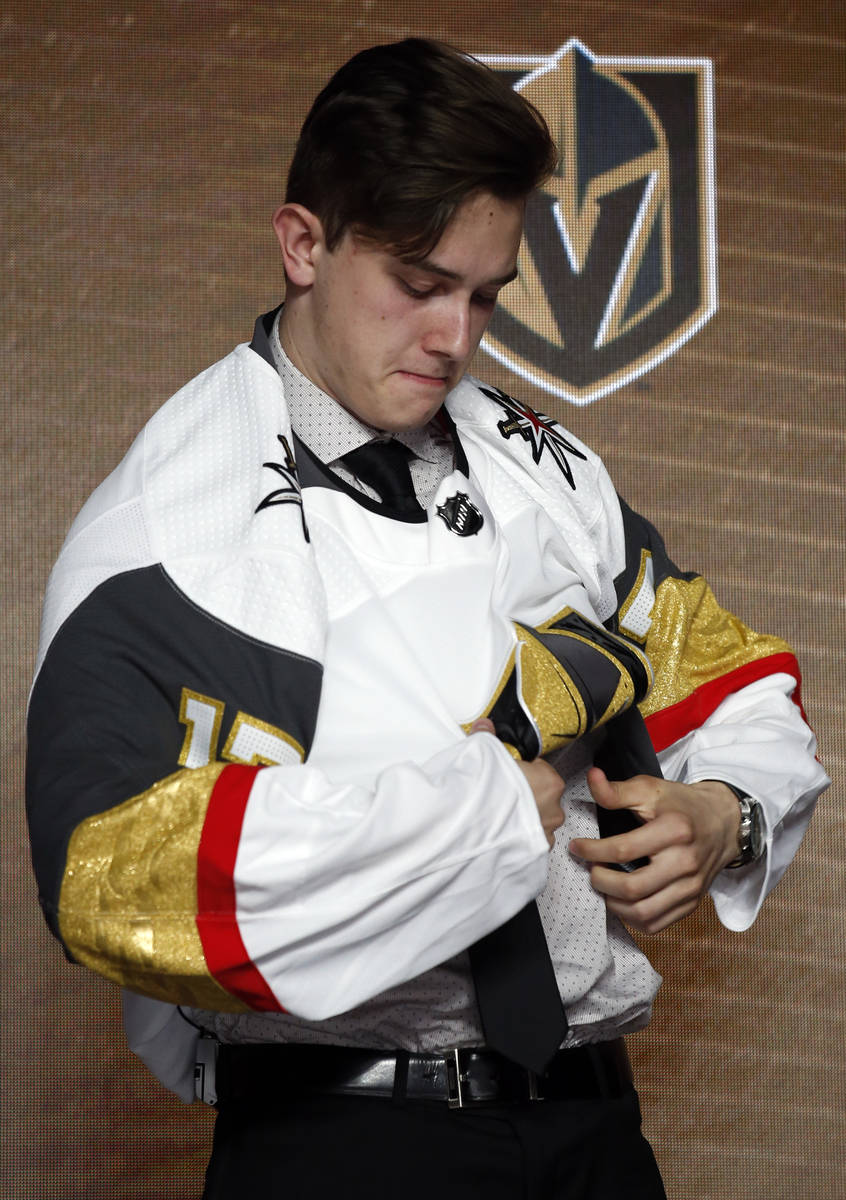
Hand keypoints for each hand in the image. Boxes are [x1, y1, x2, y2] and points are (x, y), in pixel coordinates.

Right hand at [470, 718, 564, 848]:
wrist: (465, 829)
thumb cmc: (481, 794)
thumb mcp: (484, 754)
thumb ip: (488, 738)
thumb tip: (485, 726)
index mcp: (549, 782)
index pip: (543, 770)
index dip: (525, 770)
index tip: (509, 773)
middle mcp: (553, 809)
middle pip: (544, 796)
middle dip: (526, 794)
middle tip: (502, 793)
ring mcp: (545, 833)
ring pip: (539, 820)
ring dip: (525, 817)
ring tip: (500, 814)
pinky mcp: (534, 852)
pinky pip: (532, 840)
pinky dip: (520, 837)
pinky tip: (503, 831)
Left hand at [568, 767, 740, 932]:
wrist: (722, 822)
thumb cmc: (681, 805)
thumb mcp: (650, 789)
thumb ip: (617, 790)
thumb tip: (592, 778)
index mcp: (675, 830)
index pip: (624, 849)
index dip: (593, 851)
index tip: (577, 847)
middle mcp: (686, 862)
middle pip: (632, 887)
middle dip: (600, 881)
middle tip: (590, 870)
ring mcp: (691, 887)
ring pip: (643, 912)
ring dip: (613, 904)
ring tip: (602, 886)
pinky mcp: (692, 902)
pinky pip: (656, 923)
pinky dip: (632, 918)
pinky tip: (621, 901)